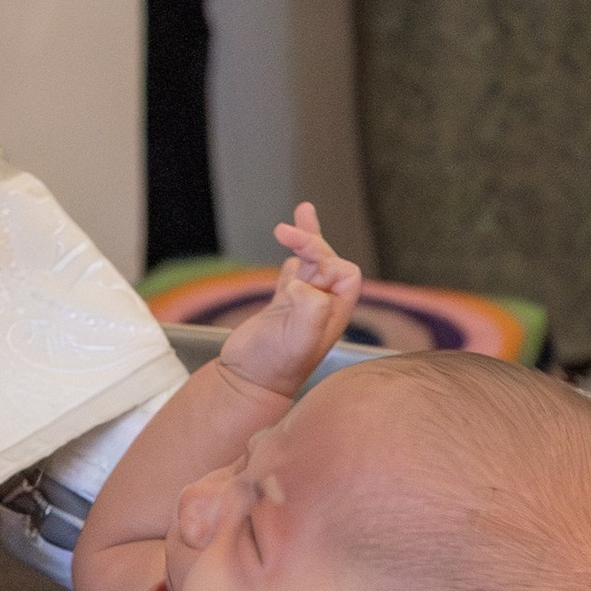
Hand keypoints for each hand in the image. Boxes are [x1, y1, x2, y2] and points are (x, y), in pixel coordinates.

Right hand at [220, 200, 362, 397]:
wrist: (246, 381)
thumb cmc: (275, 365)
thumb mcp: (299, 337)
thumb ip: (311, 307)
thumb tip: (305, 284)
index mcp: (335, 313)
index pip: (344, 273)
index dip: (326, 260)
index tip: (300, 262)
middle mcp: (322, 307)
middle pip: (328, 261)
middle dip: (311, 241)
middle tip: (283, 230)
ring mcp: (302, 304)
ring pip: (311, 262)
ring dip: (306, 237)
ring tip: (303, 209)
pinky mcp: (282, 305)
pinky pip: (294, 271)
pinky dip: (293, 253)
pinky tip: (289, 242)